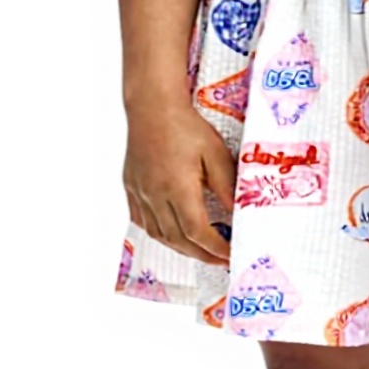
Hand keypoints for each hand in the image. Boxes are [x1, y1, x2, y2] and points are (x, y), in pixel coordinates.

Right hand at [123, 99, 235, 266]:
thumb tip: (237, 211)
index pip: (198, 232)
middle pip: (178, 240)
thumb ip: (226, 184)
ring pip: (159, 235)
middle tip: (220, 260)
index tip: (231, 254)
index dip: (216, 248)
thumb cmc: (186, 126)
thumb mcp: (214, 153)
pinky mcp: (132, 188)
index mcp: (178, 189)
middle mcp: (155, 197)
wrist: (152, 108)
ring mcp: (140, 194)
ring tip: (201, 251)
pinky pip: (143, 221)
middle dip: (202, 255)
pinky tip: (172, 233)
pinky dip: (160, 233)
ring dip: (181, 248)